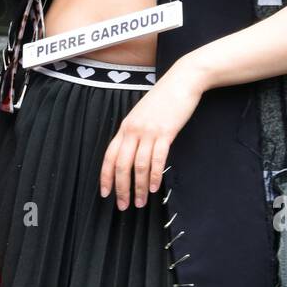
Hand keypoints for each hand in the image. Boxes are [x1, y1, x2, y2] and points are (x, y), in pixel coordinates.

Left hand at [99, 60, 205, 209]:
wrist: (181, 81)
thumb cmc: (163, 99)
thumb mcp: (142, 115)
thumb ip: (135, 132)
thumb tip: (131, 152)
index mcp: (125, 127)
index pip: (109, 156)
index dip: (106, 177)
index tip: (105, 193)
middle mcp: (133, 130)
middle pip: (121, 165)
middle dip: (121, 188)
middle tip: (123, 205)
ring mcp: (148, 131)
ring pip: (138, 165)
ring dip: (138, 187)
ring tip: (141, 202)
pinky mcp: (165, 132)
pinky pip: (157, 159)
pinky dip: (154, 175)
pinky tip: (154, 187)